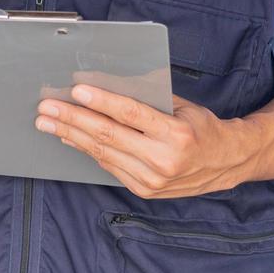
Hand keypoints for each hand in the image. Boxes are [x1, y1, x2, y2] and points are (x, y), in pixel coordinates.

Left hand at [34, 85, 259, 197]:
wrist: (226, 163)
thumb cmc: (201, 126)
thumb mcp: (180, 106)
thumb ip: (146, 98)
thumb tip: (103, 83)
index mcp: (176, 133)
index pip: (130, 114)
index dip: (101, 101)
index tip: (75, 90)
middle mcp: (164, 159)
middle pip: (108, 135)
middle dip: (72, 119)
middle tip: (46, 108)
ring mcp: (153, 179)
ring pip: (102, 153)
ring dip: (70, 135)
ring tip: (47, 122)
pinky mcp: (144, 189)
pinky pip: (108, 166)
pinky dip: (86, 150)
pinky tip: (69, 137)